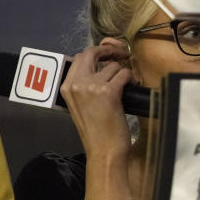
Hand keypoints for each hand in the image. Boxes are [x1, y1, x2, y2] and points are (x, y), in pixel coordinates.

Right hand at [59, 42, 136, 199]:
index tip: (109, 53)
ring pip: (113, 65)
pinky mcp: (108, 92)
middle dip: (109, 49)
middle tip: (122, 54)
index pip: (79, 57)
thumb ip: (85, 85)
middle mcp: (75, 83)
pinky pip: (124, 73)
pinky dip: (131, 78)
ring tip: (127, 84)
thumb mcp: (82, 104)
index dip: (97, 51)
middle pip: (91, 52)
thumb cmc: (96, 130)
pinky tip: (133, 85)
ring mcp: (90, 87)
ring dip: (123, 72)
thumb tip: (101, 66)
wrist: (103, 149)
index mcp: (66, 86)